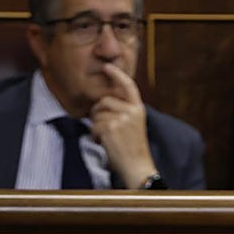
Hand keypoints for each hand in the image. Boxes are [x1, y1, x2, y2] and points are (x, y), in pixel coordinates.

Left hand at [89, 63, 156, 187]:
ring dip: (97, 126)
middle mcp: (132, 111)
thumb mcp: (134, 125)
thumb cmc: (134, 148)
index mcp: (138, 109)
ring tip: (108, 138)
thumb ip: (123, 111)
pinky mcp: (111, 128)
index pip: (128, 86)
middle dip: (98, 113)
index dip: (117, 75)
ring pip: (97, 114)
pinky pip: (94, 126)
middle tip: (105, 128)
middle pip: (104, 101)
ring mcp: (121, 119)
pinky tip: (105, 143)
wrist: (137, 166)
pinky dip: (95, 136)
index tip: (107, 67)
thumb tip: (103, 101)